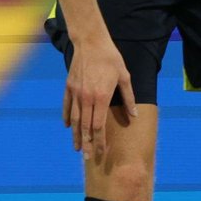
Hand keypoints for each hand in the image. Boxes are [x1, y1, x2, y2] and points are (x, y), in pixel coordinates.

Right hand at [63, 34, 136, 159]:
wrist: (91, 42)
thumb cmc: (111, 59)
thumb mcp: (125, 78)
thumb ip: (128, 99)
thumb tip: (134, 116)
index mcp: (102, 97)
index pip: (99, 126)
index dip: (100, 141)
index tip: (101, 152)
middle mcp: (86, 98)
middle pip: (85, 126)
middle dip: (87, 144)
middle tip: (87, 158)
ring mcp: (76, 92)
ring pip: (74, 119)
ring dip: (76, 135)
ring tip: (76, 147)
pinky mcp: (69, 86)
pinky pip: (66, 105)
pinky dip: (66, 117)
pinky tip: (67, 127)